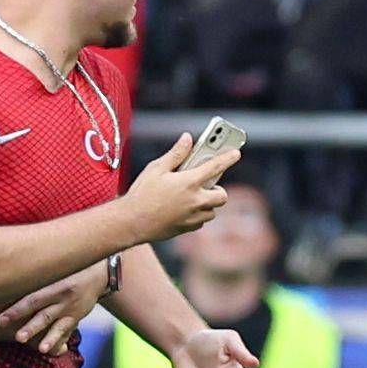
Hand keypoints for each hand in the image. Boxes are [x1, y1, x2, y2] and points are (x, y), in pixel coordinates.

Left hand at [0, 262, 107, 355]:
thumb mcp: (53, 269)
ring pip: (58, 326)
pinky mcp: (77, 317)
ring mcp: (72, 309)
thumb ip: (34, 277)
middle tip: (17, 338)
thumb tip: (4, 280)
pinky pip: (68, 331)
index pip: (32, 298)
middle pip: (44, 314)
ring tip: (41, 349)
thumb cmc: (66, 269)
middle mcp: (63, 298)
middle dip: (30, 327)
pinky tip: (53, 351)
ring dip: (50, 339)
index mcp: (54, 285)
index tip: (0, 321)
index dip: (16, 310)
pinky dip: (60, 341)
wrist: (98, 273)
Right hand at [122, 133, 238, 243]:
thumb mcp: (156, 169)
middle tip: (205, 184)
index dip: (228, 158)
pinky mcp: (188, 228)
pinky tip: (182, 208)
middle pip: (222, 196)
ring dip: (207, 203)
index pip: (215, 167)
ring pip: (212, 210)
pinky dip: (197, 214)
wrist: (131, 222)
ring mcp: (193, 217)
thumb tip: (187, 139)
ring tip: (190, 196)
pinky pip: (201, 221)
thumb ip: (175, 154)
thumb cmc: (142, 194)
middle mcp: (196, 200)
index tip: (236, 153)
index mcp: (189, 182)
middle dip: (218, 189)